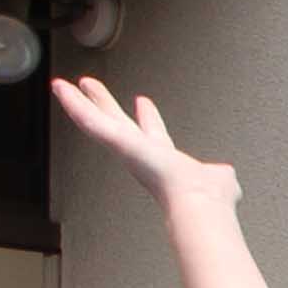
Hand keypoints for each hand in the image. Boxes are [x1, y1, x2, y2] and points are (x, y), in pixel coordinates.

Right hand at [49, 76, 236, 211]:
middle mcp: (142, 153)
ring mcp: (126, 147)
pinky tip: (61, 89)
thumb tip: (225, 176)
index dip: (148, 118)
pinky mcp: (117, 141)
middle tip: (91, 86)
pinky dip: (74, 104)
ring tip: (62, 86)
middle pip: (118, 121)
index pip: (153, 133)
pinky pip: (89, 120)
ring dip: (79, 103)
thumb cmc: (209, 197)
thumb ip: (219, 175)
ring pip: (96, 121)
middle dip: (106, 103)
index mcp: (166, 158)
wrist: (198, 202)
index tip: (142, 102)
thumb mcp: (219, 178)